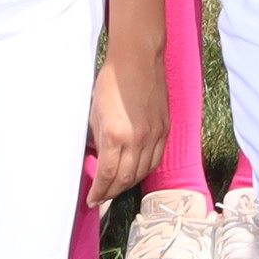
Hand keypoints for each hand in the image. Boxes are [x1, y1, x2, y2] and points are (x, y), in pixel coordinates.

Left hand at [84, 54, 167, 207]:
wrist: (137, 59)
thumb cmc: (112, 81)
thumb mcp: (94, 113)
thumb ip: (97, 140)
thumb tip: (98, 158)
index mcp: (116, 135)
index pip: (107, 175)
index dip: (99, 191)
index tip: (92, 198)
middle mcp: (138, 139)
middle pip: (126, 179)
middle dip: (112, 192)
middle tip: (102, 196)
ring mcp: (154, 135)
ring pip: (143, 172)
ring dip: (128, 184)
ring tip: (117, 186)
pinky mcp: (165, 128)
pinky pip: (156, 159)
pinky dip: (144, 170)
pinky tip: (136, 171)